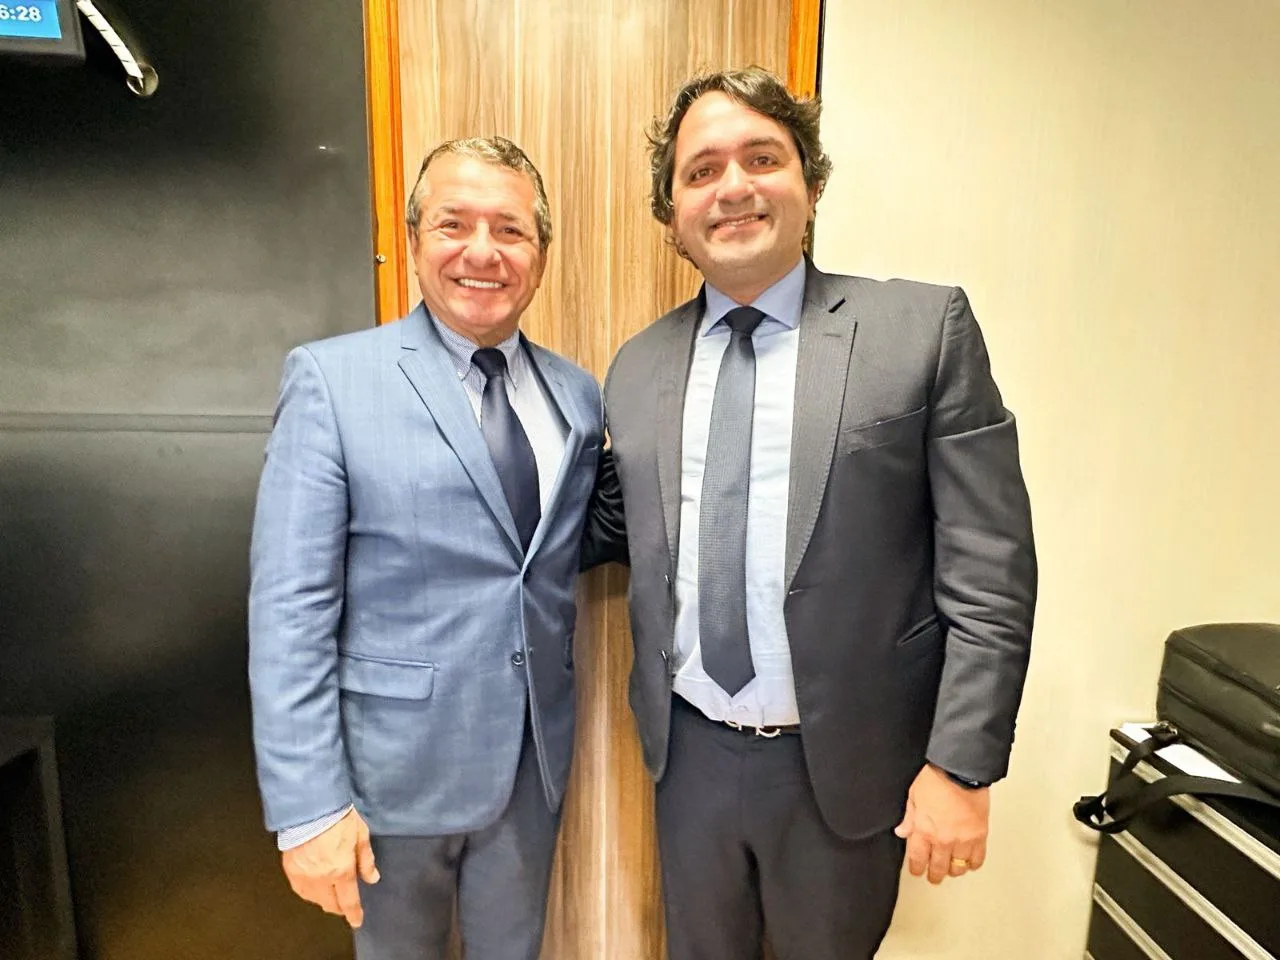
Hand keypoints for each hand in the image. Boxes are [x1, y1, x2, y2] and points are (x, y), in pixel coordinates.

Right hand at [281, 808, 379, 926]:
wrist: (310, 806)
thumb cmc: (338, 817)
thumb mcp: (361, 835)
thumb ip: (366, 860)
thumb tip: (372, 878)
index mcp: (341, 870)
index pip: (348, 901)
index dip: (353, 914)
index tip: (356, 921)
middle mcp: (321, 878)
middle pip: (330, 904)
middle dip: (339, 907)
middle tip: (345, 904)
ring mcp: (304, 875)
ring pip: (314, 899)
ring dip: (324, 900)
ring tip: (331, 894)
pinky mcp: (290, 869)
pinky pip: (300, 890)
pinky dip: (309, 893)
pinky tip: (314, 888)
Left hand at [894, 763, 989, 883]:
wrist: (961, 770)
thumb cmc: (938, 778)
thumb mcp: (914, 796)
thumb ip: (909, 818)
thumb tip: (902, 831)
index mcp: (923, 829)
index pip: (917, 859)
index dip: (916, 869)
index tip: (917, 871)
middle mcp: (942, 839)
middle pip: (938, 868)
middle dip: (934, 875)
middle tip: (934, 877)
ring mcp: (962, 840)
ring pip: (958, 868)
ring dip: (953, 870)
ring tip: (951, 869)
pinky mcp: (979, 836)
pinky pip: (977, 860)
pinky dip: (972, 864)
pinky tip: (969, 862)